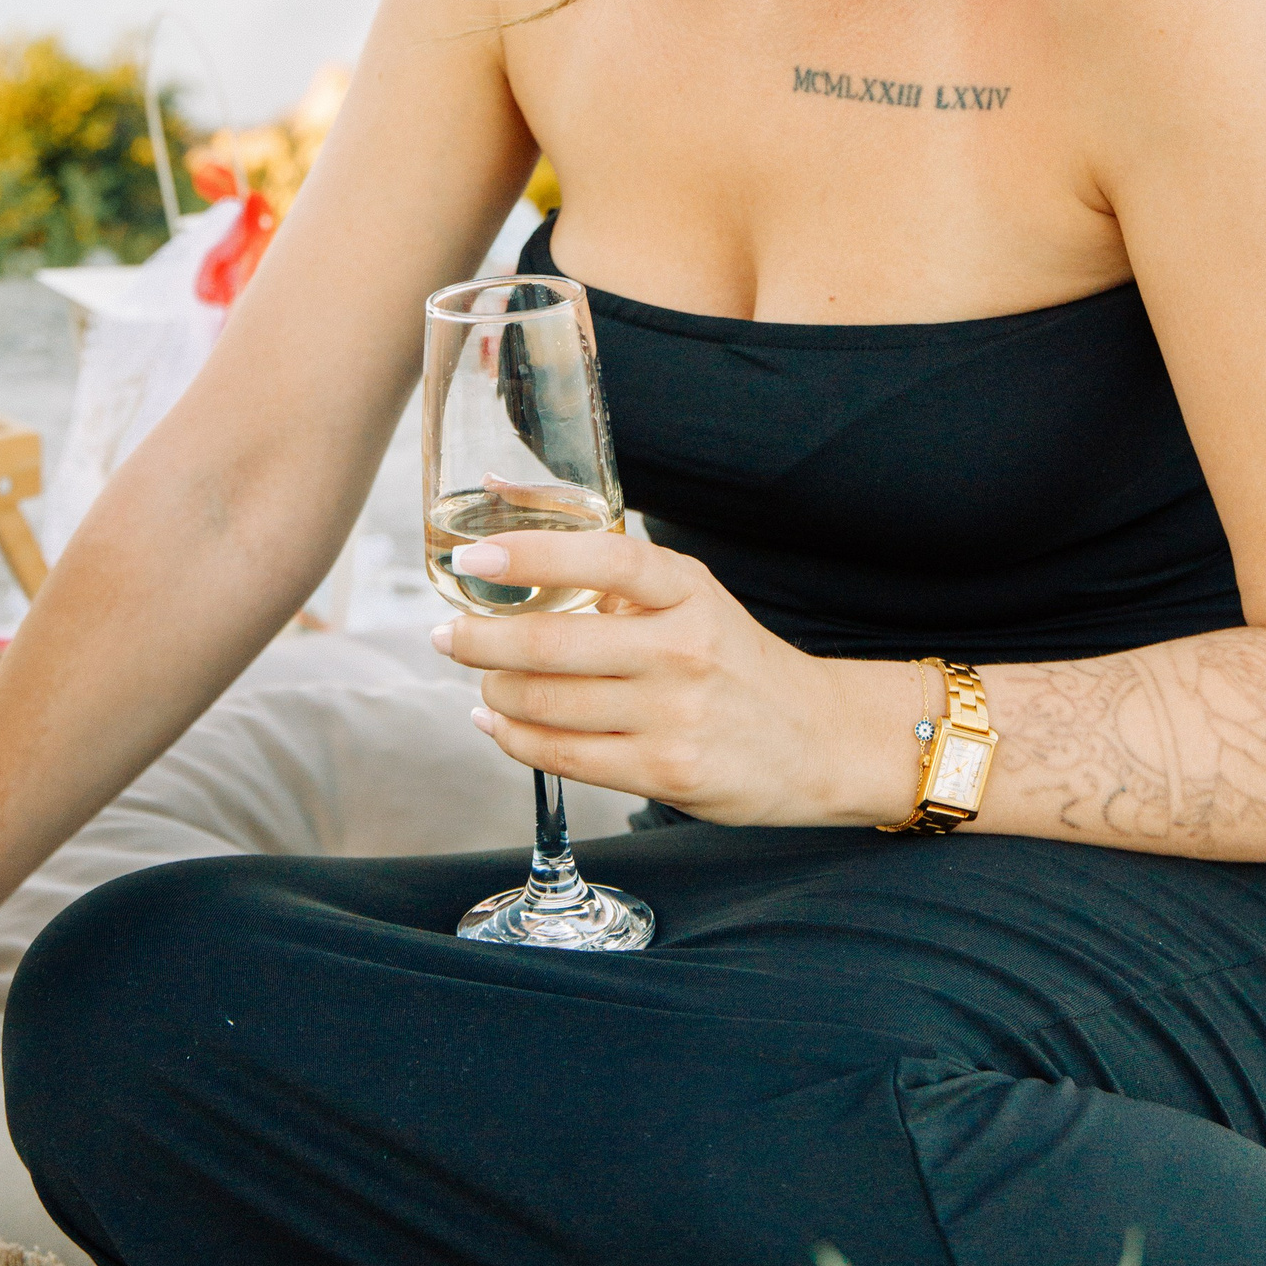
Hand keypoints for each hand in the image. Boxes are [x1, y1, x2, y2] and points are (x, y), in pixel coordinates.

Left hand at [430, 530, 900, 824]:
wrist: (818, 738)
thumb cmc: (731, 658)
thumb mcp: (686, 595)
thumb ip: (604, 561)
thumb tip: (503, 495)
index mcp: (687, 588)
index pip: (602, 558)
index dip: (529, 554)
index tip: (471, 559)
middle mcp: (683, 647)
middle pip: (552, 644)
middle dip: (479, 641)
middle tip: (447, 635)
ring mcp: (675, 714)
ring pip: (546, 704)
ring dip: (493, 692)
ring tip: (482, 681)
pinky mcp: (666, 771)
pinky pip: (563, 755)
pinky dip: (514, 738)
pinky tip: (498, 723)